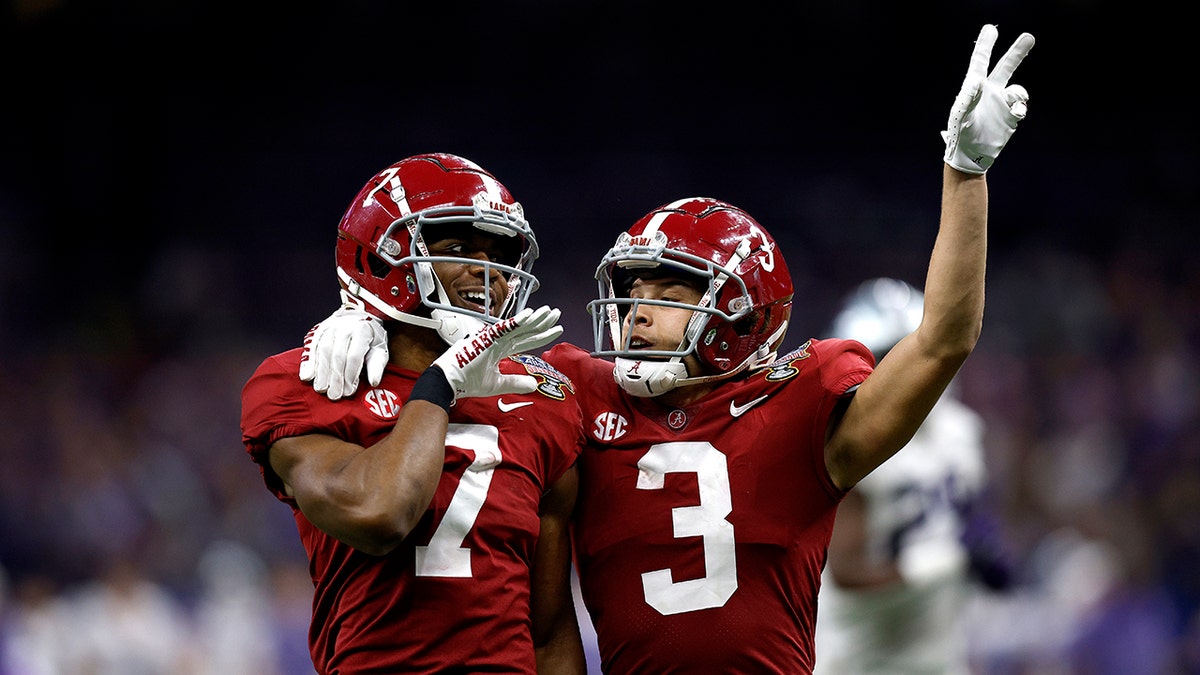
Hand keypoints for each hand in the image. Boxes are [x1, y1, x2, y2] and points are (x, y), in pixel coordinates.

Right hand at [299, 305, 388, 400]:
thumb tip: (373, 383)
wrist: (358, 316)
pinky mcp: (318, 330)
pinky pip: (311, 347)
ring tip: (321, 389)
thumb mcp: (380, 350)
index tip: (349, 391)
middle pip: (337, 355)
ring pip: (323, 351)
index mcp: (362, 330)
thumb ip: (377, 366)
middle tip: (333, 395)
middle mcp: (344, 326)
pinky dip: (308, 362)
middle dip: (335, 377)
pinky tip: (307, 376)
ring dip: (321, 372)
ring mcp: (329, 327)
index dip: (350, 375)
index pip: (354, 356)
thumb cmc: (371, 338)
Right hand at [432, 305, 562, 400]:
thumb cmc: (466, 381)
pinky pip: (503, 329)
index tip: (557, 329)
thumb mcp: (497, 384)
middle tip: (557, 314)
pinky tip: (530, 316)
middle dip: (542, 322)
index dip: (542, 335)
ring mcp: (492, 338)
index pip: (526, 340)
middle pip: (525, 330)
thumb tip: (535, 384)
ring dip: (534, 319)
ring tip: (549, 312)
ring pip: (518, 327)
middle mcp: (498, 341)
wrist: (448, 382)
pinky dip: (516, 322)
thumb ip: (516, 382)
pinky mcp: (485, 339)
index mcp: (500, 349)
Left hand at [942, 24, 1034, 173]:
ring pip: (1018, 89)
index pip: (980, 62)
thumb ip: (968, 98)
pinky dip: (1021, 107)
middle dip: (1017, 53)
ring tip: (1015, 104)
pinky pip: (1021, 106)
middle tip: (1029, 36)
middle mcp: (989, 93)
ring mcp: (1001, 104)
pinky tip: (1017, 114)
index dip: (985, 46)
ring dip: (1019, 94)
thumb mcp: (961, 118)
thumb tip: (977, 80)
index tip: (990, 29)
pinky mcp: (1010, 117)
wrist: (971, 157)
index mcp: (973, 89)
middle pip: (1005, 67)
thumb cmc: (960, 137)